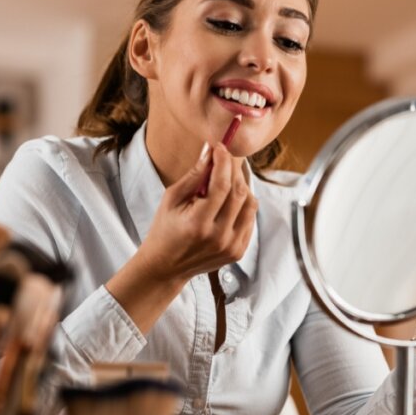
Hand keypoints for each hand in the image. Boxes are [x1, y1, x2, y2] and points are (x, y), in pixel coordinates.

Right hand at [133, 142, 257, 284]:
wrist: (166, 267)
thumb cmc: (165, 229)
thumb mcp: (171, 199)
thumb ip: (193, 175)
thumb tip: (211, 150)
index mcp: (198, 223)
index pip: (222, 185)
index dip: (224, 161)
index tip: (221, 147)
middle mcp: (219, 237)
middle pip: (239, 192)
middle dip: (233, 170)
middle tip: (225, 160)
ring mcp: (231, 246)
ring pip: (250, 204)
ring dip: (241, 186)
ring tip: (226, 180)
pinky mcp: (238, 252)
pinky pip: (250, 219)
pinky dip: (243, 204)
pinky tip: (229, 201)